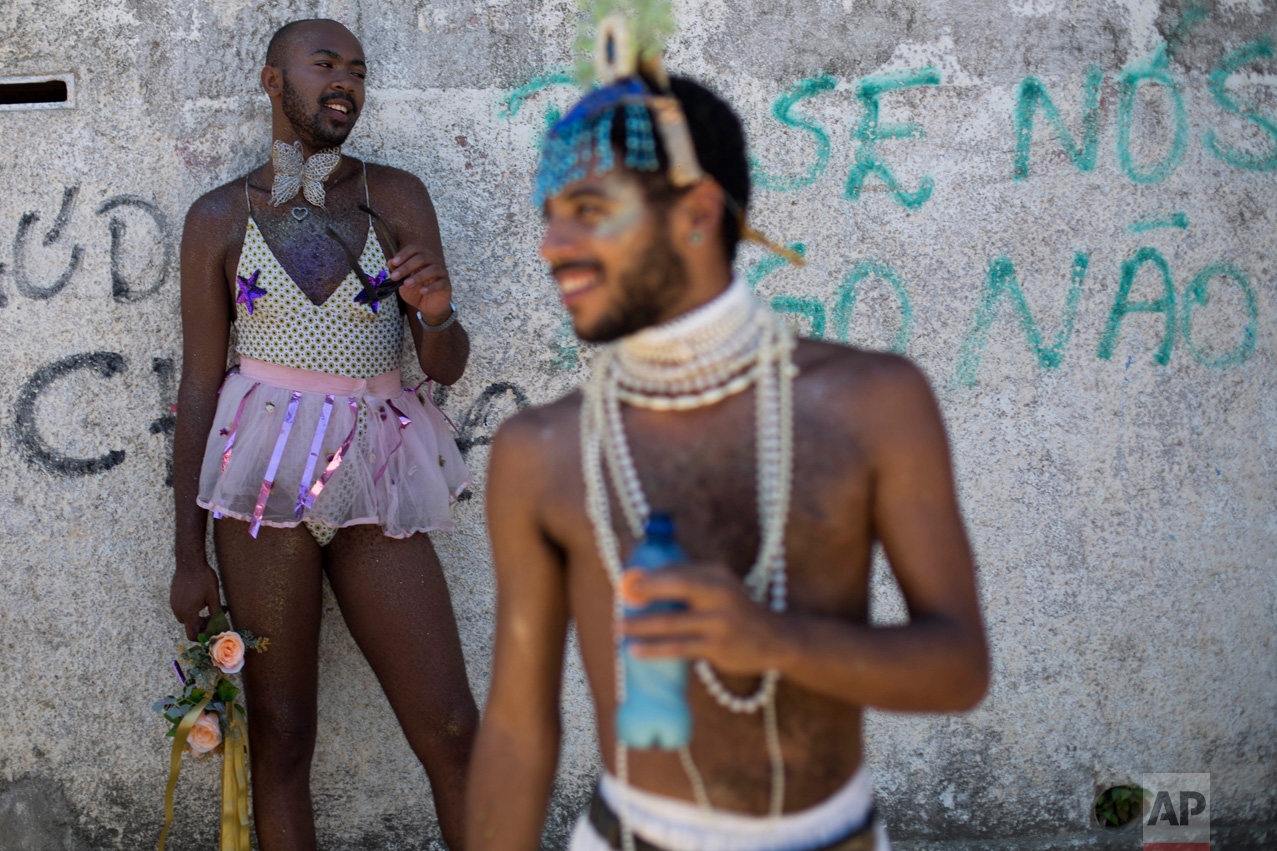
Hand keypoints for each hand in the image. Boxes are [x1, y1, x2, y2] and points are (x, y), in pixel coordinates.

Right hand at [170, 559, 222, 640]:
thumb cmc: (203, 579)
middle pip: (191, 626)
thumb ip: (216, 614)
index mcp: (187, 613)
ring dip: (199, 616)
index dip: (202, 637)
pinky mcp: (174, 597)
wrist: (190, 562)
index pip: (192, 635)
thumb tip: (220, 626)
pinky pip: (183, 609)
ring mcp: (174, 604)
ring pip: (187, 617)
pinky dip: (192, 609)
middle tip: (218, 613)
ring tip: (212, 605)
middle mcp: (178, 611)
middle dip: (204, 624)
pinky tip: (202, 600)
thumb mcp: (213, 597)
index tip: (213, 631)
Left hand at [389, 244, 452, 323]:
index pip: (415, 248)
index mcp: (423, 256)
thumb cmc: (415, 290)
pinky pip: (440, 283)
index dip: (404, 253)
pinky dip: (431, 287)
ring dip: (418, 276)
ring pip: (433, 269)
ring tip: (407, 284)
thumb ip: (397, 271)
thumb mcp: (402, 281)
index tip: (394, 263)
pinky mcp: (447, 285)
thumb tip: (390, 261)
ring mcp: (442, 273)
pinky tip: (422, 291)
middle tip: (395, 277)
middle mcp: (434, 261)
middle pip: (422, 258)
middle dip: (407, 266)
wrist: (427, 307)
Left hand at [621, 562, 786, 675]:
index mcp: (717, 575)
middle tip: (623, 598)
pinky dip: (654, 649)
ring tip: (618, 628)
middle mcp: (720, 594)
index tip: (628, 581)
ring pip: (672, 622)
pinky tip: (635, 651)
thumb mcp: (720, 587)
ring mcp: (719, 622)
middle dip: (647, 590)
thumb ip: (689, 582)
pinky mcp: (716, 647)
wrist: (773, 639)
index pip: (680, 570)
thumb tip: (641, 581)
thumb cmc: (734, 610)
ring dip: (640, 625)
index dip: (651, 575)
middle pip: (678, 586)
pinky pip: (678, 648)